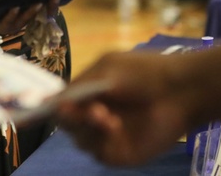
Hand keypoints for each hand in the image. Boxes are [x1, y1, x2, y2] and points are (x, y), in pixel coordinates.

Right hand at [56, 51, 193, 165]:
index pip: (63, 103)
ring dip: (86, 125)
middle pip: (66, 123)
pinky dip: (100, 139)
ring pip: (79, 139)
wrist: (179, 90)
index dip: (51, 105)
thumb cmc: (144, 72)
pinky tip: (112, 125)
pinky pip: (97, 152)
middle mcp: (96, 115)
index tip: (40, 105)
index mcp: (92, 92)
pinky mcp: (118, 153)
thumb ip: (80, 85)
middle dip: (68, 116)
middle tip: (75, 109)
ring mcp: (107, 136)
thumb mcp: (108, 68)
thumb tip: (52, 100)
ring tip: (104, 114)